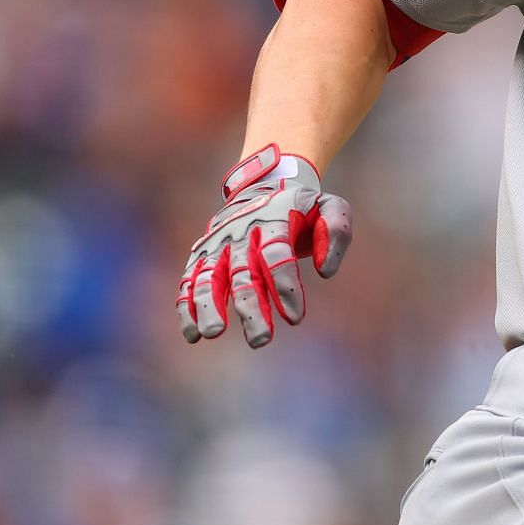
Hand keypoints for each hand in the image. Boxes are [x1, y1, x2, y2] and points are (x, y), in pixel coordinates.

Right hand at [177, 145, 351, 347]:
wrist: (265, 184)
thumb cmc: (303, 207)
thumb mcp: (329, 206)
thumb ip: (336, 230)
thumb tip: (324, 270)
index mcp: (274, 220)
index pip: (276, 255)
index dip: (284, 286)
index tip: (294, 318)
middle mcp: (242, 232)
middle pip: (243, 273)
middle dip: (251, 307)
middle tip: (261, 340)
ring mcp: (219, 244)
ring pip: (209, 277)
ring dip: (209, 306)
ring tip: (213, 333)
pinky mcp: (202, 255)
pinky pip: (190, 281)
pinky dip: (187, 306)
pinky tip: (193, 334)